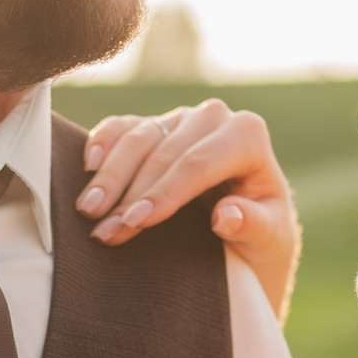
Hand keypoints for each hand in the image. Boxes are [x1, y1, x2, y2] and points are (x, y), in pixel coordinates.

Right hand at [77, 100, 300, 318]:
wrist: (248, 229)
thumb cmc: (262, 235)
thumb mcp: (269, 239)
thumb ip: (254, 226)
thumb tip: (227, 216)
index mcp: (248, 136)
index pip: (198, 163)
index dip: (164, 193)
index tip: (135, 223)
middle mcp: (214, 118)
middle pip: (162, 150)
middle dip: (130, 193)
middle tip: (104, 230)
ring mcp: (181, 119)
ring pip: (138, 137)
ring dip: (109, 176)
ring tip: (88, 210)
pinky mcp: (155, 126)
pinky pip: (122, 127)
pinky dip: (102, 144)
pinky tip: (88, 168)